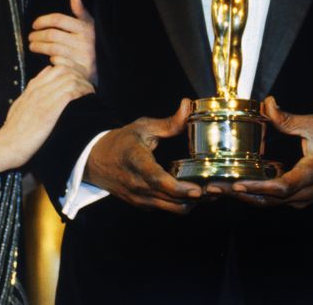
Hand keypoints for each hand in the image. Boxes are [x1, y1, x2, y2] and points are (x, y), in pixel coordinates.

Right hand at [0, 65, 93, 168]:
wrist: (6, 146)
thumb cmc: (13, 132)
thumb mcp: (19, 107)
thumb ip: (29, 96)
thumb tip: (39, 86)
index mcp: (31, 89)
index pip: (54, 68)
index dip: (69, 72)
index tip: (78, 82)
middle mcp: (37, 90)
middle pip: (64, 70)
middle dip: (79, 75)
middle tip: (87, 86)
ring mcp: (43, 99)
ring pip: (69, 79)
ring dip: (83, 83)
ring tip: (90, 92)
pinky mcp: (49, 111)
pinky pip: (70, 92)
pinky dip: (82, 92)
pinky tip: (87, 97)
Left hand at [29, 0, 97, 84]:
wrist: (106, 65)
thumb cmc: (93, 41)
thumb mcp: (90, 24)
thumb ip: (81, 11)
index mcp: (85, 28)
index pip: (59, 20)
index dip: (43, 21)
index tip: (35, 25)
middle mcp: (84, 41)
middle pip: (53, 35)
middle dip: (38, 35)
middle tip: (31, 37)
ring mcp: (82, 56)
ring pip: (52, 49)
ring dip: (39, 47)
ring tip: (33, 46)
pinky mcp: (80, 70)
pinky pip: (58, 62)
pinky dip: (50, 59)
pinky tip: (47, 57)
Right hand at [84, 99, 202, 213]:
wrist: (95, 161)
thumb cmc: (120, 142)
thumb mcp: (142, 127)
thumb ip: (169, 122)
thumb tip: (188, 105)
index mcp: (135, 162)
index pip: (156, 180)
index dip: (178, 188)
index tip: (197, 189)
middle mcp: (137, 185)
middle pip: (169, 199)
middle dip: (195, 198)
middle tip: (217, 189)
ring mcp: (139, 198)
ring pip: (171, 208)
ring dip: (192, 203)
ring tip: (212, 192)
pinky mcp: (143, 205)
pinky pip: (167, 208)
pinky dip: (182, 204)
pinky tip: (197, 193)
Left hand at [226, 96, 312, 207]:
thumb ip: (290, 119)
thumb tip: (268, 104)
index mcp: (310, 173)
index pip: (283, 186)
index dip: (259, 186)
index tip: (238, 184)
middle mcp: (303, 193)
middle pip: (268, 199)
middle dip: (239, 194)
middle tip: (212, 188)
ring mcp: (299, 200)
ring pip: (267, 203)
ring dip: (242, 197)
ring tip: (216, 189)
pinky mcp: (295, 200)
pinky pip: (271, 201)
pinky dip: (252, 195)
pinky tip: (233, 187)